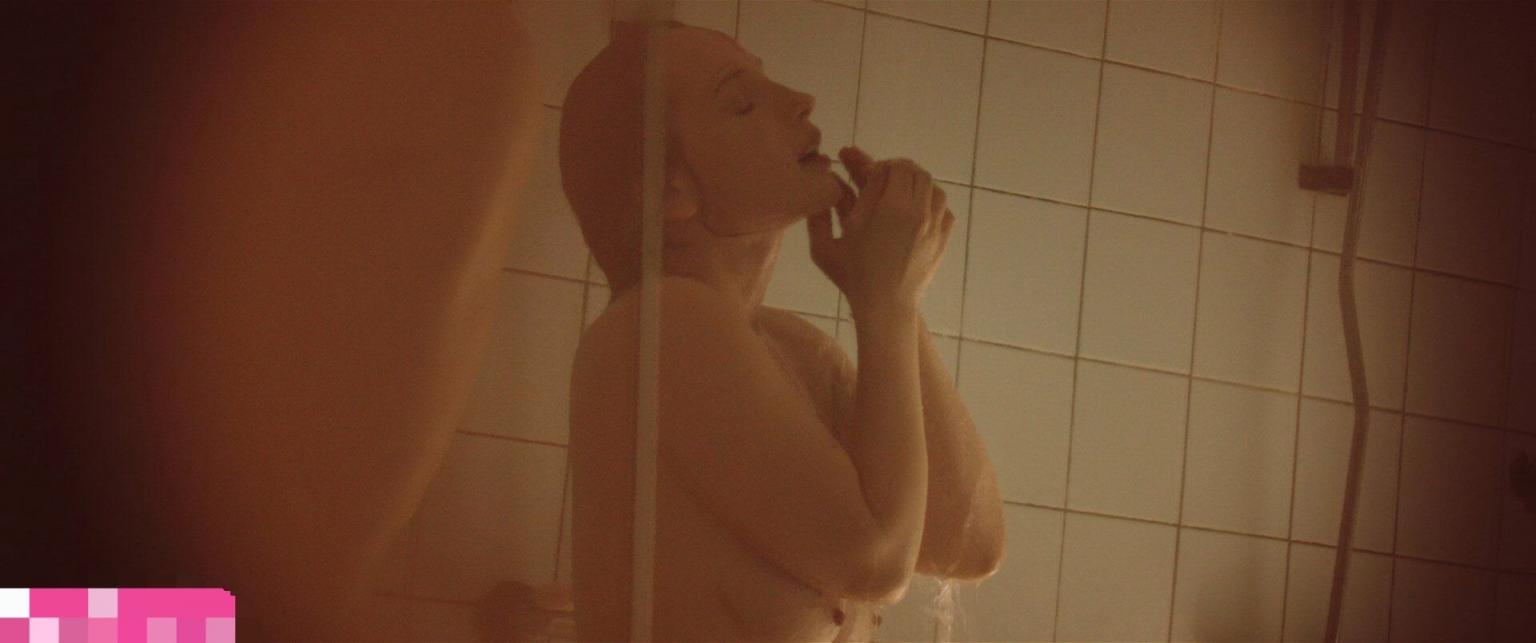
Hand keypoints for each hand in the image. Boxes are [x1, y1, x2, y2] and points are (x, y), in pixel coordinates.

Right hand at [807, 146, 954, 316]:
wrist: (886, 305)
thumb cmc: (854, 276)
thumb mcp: (826, 246)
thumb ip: (824, 211)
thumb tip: (830, 181)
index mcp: (890, 207)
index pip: (893, 167)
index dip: (879, 164)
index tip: (867, 169)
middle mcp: (917, 211)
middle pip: (916, 172)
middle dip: (899, 170)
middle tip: (885, 176)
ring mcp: (934, 225)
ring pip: (934, 188)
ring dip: (918, 185)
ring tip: (902, 191)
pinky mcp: (942, 239)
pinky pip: (944, 209)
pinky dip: (932, 203)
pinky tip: (919, 211)